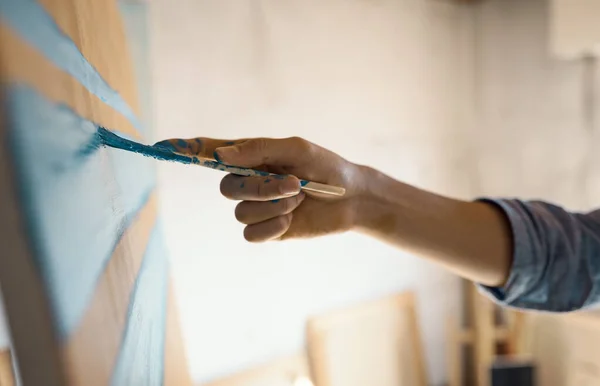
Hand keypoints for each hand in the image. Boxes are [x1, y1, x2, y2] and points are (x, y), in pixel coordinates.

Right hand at [155, 137, 365, 241]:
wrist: (351, 197)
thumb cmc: (326, 166)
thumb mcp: (295, 149)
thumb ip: (258, 150)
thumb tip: (220, 154)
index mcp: (252, 157)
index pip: (211, 153)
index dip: (185, 150)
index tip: (159, 146)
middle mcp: (248, 181)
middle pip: (227, 188)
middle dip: (261, 188)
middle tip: (293, 183)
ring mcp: (256, 207)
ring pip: (241, 213)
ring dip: (275, 206)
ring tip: (300, 197)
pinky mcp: (267, 229)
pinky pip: (251, 234)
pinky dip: (274, 227)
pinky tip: (292, 219)